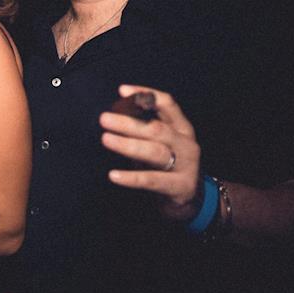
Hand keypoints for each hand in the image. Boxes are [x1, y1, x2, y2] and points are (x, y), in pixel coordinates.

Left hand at [100, 84, 201, 220]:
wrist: (189, 201)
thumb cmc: (166, 167)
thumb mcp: (157, 144)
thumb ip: (141, 129)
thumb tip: (113, 114)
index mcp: (181, 128)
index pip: (167, 104)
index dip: (146, 95)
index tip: (122, 91)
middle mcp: (186, 144)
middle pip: (157, 128)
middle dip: (129, 123)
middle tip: (104, 119)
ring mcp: (186, 166)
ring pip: (156, 152)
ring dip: (129, 145)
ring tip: (106, 140)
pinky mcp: (180, 187)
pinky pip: (153, 181)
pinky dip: (132, 178)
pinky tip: (114, 175)